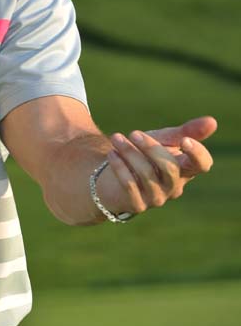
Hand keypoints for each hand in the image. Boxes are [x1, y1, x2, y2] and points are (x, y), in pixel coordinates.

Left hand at [102, 115, 216, 213]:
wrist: (112, 173)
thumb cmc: (143, 154)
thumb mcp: (163, 139)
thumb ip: (186, 131)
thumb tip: (213, 121)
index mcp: (185, 169)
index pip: (202, 165)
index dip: (197, 154)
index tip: (184, 140)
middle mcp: (174, 186)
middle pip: (170, 167)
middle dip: (151, 147)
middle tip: (133, 133)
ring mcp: (157, 197)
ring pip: (147, 174)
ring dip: (130, 153)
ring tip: (116, 138)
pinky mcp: (138, 204)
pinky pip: (130, 186)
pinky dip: (120, 166)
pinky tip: (112, 154)